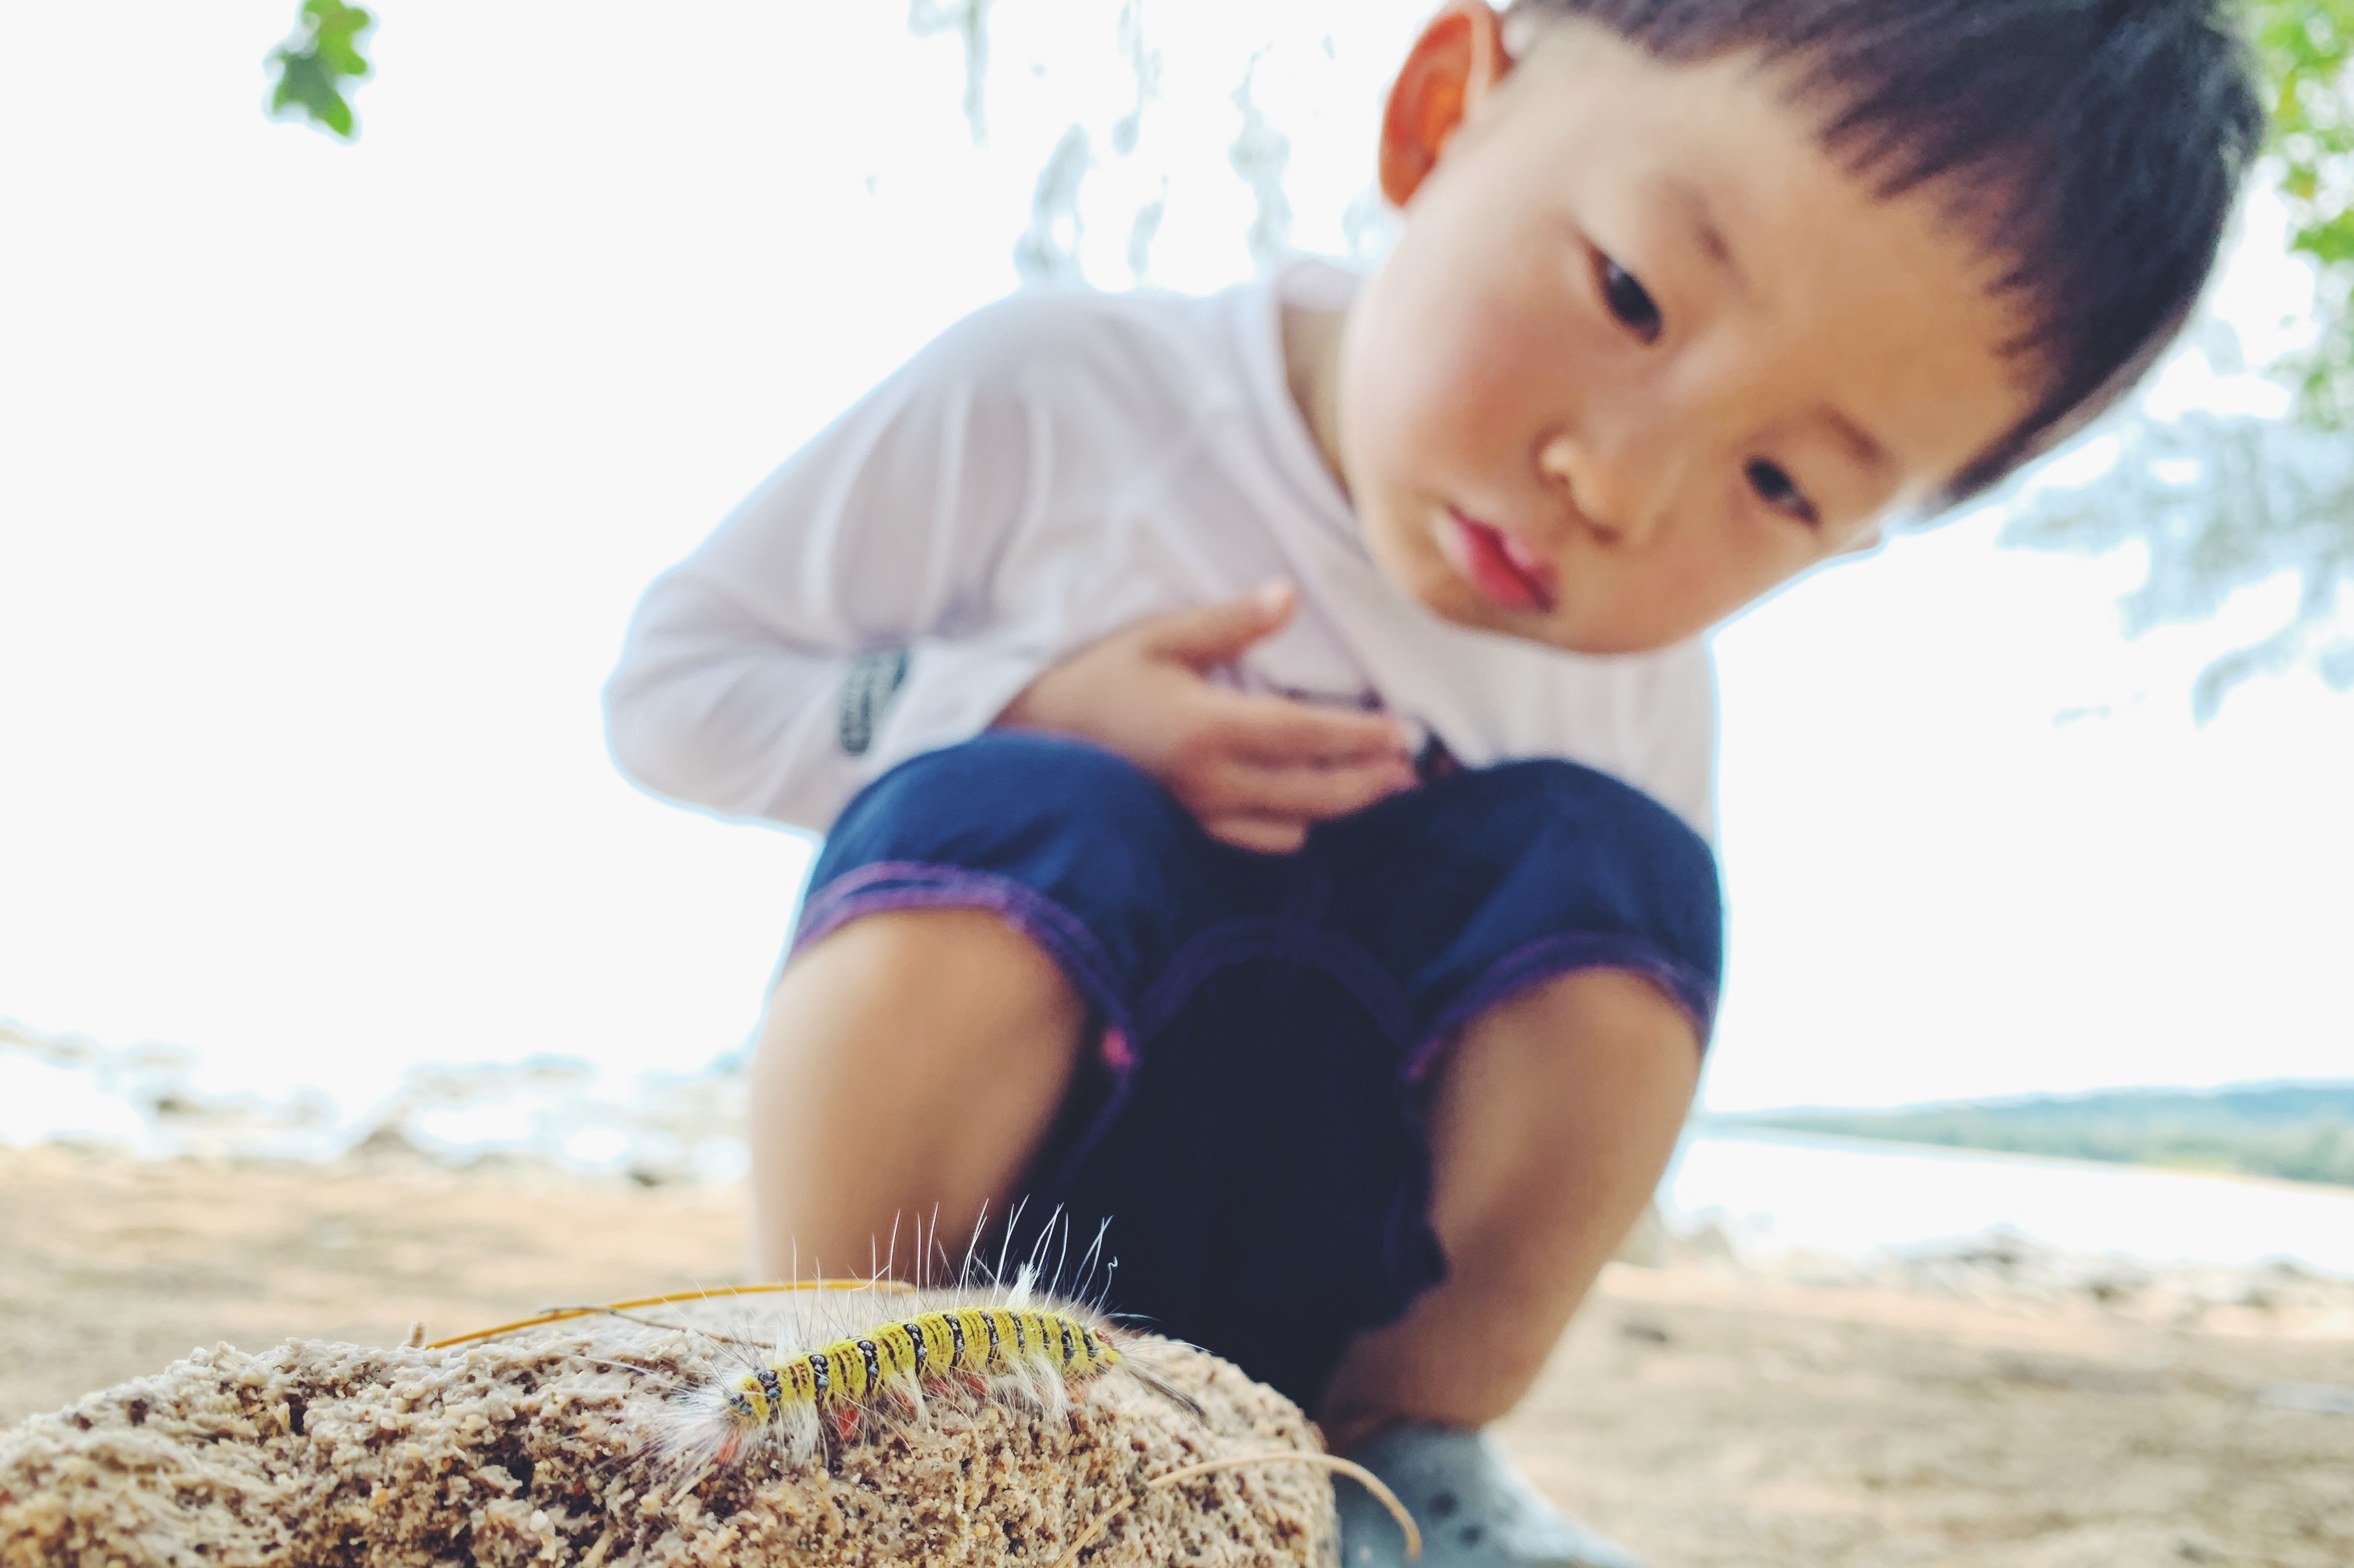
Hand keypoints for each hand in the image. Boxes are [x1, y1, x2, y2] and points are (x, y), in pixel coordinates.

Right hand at [996, 582, 1417, 852]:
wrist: (1024, 740)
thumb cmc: (1092, 681)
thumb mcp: (1156, 639)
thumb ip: (1227, 624)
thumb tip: (1288, 596)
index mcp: (1208, 727)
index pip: (1307, 736)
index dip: (1363, 737)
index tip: (1405, 733)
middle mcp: (1210, 781)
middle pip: (1314, 792)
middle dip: (1368, 782)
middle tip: (1409, 770)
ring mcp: (1197, 815)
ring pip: (1292, 826)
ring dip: (1338, 808)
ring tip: (1374, 789)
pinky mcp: (1184, 833)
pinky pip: (1254, 844)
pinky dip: (1291, 831)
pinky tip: (1309, 815)